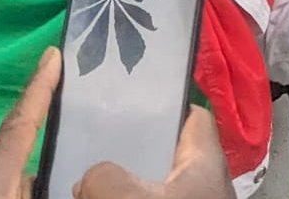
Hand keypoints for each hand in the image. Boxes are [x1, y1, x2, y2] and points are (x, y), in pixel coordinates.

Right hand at [74, 107, 233, 198]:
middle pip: (164, 155)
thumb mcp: (127, 196)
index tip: (128, 99)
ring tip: (83, 178)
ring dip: (119, 186)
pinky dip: (124, 198)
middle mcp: (201, 184)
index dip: (165, 104)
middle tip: (90, 143)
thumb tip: (91, 180)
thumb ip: (104, 177)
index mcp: (205, 161)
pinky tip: (91, 198)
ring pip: (151, 188)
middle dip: (128, 152)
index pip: (193, 116)